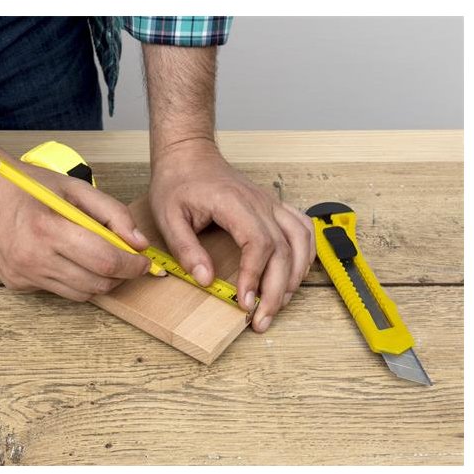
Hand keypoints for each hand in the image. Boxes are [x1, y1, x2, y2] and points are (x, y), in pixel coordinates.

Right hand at [0, 155, 154, 301]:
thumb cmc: (27, 185)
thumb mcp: (75, 188)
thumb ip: (112, 213)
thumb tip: (139, 242)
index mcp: (49, 230)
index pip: (105, 261)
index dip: (133, 265)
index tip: (144, 262)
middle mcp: (33, 259)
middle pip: (96, 284)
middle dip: (121, 276)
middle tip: (128, 262)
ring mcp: (23, 275)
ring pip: (80, 294)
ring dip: (99, 281)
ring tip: (100, 259)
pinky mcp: (17, 284)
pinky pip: (58, 290)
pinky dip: (73, 279)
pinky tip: (66, 258)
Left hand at [149, 138, 315, 331]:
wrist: (189, 154)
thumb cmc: (178, 182)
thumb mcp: (168, 217)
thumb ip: (186, 249)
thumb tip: (206, 279)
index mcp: (234, 203)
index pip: (258, 244)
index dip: (255, 276)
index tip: (245, 302)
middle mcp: (260, 203)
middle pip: (283, 250)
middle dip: (276, 290)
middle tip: (262, 319)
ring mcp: (270, 204)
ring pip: (300, 241)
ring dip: (295, 276)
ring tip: (279, 303)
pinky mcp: (273, 207)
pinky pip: (302, 229)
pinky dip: (305, 254)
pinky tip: (295, 274)